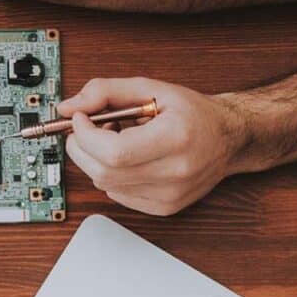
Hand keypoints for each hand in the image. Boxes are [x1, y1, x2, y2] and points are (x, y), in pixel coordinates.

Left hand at [60, 77, 246, 216]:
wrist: (228, 138)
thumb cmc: (193, 113)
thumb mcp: (151, 88)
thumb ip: (106, 92)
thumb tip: (68, 107)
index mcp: (176, 139)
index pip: (114, 152)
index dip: (85, 136)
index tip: (79, 119)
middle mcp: (176, 172)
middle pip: (104, 173)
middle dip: (82, 149)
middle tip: (86, 128)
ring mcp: (170, 195)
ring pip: (106, 185)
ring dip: (97, 161)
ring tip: (115, 139)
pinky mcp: (165, 208)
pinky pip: (118, 195)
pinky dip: (112, 175)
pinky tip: (128, 158)